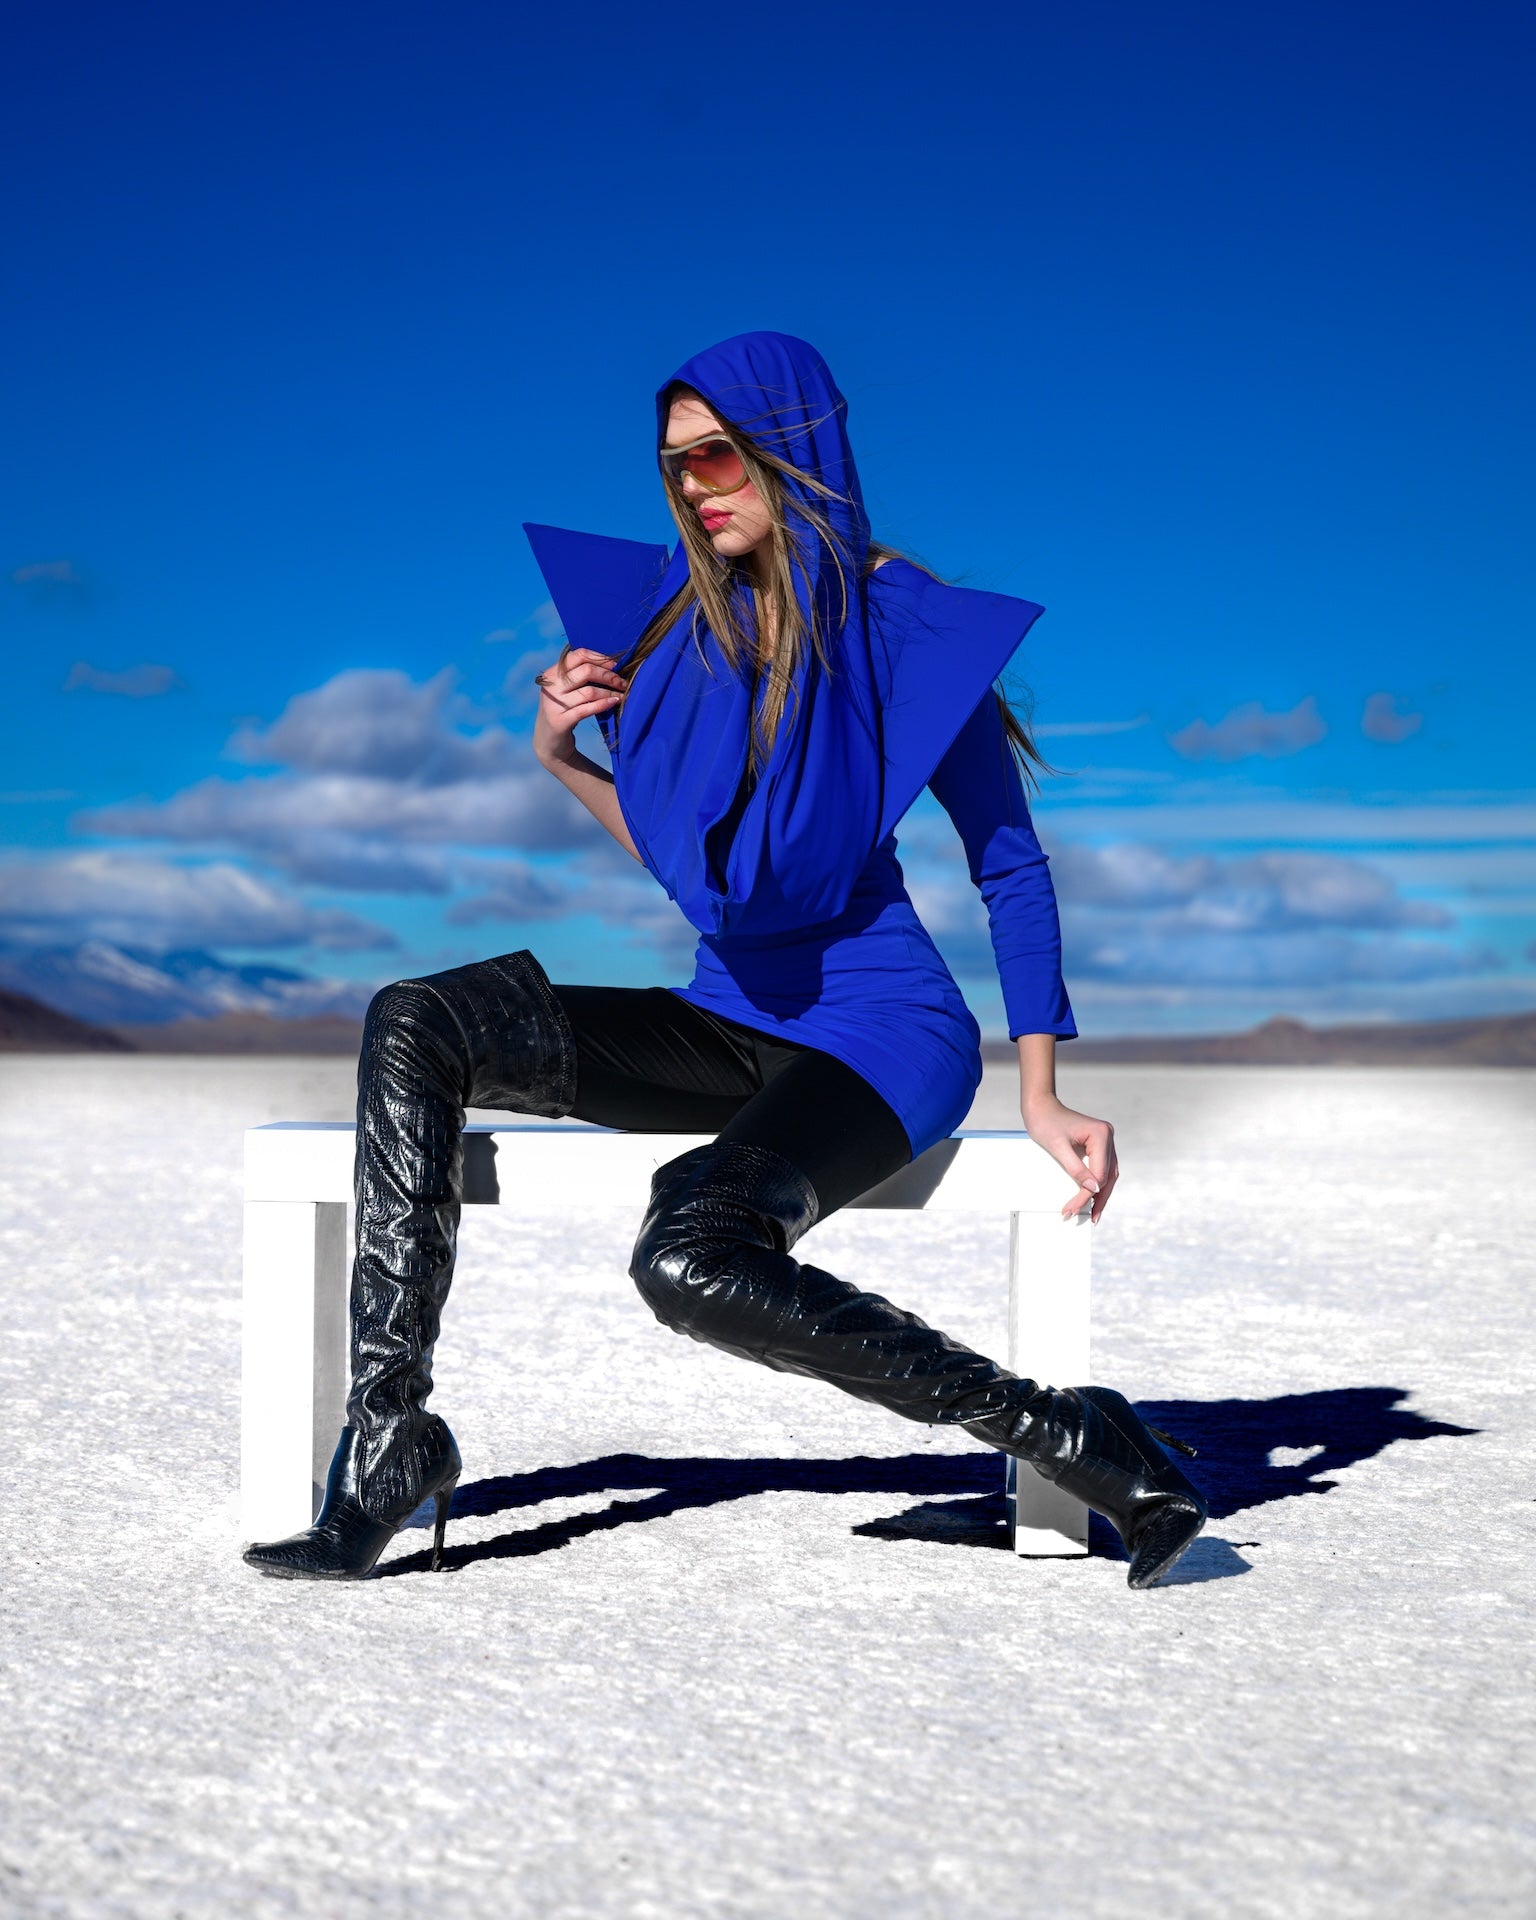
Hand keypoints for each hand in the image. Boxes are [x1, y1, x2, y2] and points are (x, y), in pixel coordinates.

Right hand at [532, 647, 625, 767]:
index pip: (578, 655)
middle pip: (586, 671)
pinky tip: (615, 702)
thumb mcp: (565, 689)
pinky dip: (604, 704)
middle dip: (608, 675)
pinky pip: (587, 709)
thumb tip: (610, 663)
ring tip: (623, 694)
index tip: (615, 665)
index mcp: (552, 673)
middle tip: (622, 682)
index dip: (600, 658)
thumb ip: (578, 675)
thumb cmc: (564, 710)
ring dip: (610, 692)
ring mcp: (555, 704)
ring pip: (590, 691)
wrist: (548, 740)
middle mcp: (551, 686)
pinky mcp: (561, 721)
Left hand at [1021, 1095, 1118, 1221]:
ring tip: (1093, 1214)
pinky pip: (1102, 1167)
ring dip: (1101, 1194)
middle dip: (1099, 1198)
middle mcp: (1107, 1136)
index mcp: (1101, 1134)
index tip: (1072, 1208)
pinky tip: (1093, 1197)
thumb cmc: (1045, 1123)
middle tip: (1091, 1219)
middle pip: (1108, 1175)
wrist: (1040, 1107)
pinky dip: (1097, 1183)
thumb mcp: (1057, 1148)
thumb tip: (1093, 1189)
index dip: (1087, 1194)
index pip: (1098, 1173)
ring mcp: (1105, 1139)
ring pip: (1109, 1173)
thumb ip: (1076, 1169)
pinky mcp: (1099, 1144)